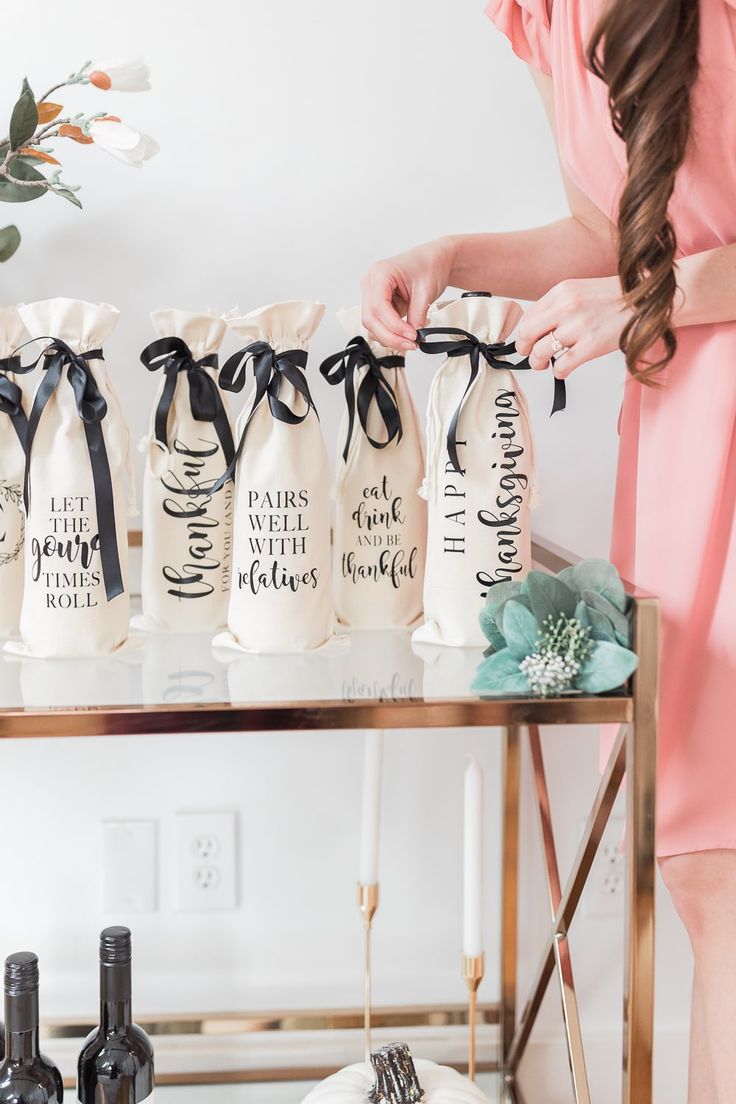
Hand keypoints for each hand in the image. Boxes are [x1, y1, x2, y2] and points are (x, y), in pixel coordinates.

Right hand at [361, 237, 454, 350]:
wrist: (434, 260)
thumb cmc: (429, 265)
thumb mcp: (426, 290)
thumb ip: (417, 315)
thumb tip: (413, 336)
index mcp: (379, 273)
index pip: (378, 307)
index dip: (394, 326)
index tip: (411, 335)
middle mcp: (371, 283)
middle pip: (371, 319)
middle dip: (391, 336)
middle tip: (411, 344)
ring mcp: (372, 294)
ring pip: (372, 325)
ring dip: (390, 338)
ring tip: (410, 341)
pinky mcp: (379, 304)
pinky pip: (379, 324)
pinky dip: (391, 334)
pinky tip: (405, 335)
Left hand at [515, 276, 631, 376]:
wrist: (648, 300)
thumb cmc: (615, 298)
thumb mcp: (580, 290)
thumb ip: (557, 306)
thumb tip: (535, 328)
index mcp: (562, 291)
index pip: (528, 316)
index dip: (523, 333)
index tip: (527, 341)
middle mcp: (567, 307)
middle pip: (527, 334)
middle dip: (524, 349)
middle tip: (530, 354)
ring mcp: (579, 327)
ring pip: (541, 352)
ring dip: (538, 363)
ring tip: (545, 364)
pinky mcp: (592, 346)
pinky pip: (562, 366)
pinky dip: (558, 372)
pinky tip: (564, 368)